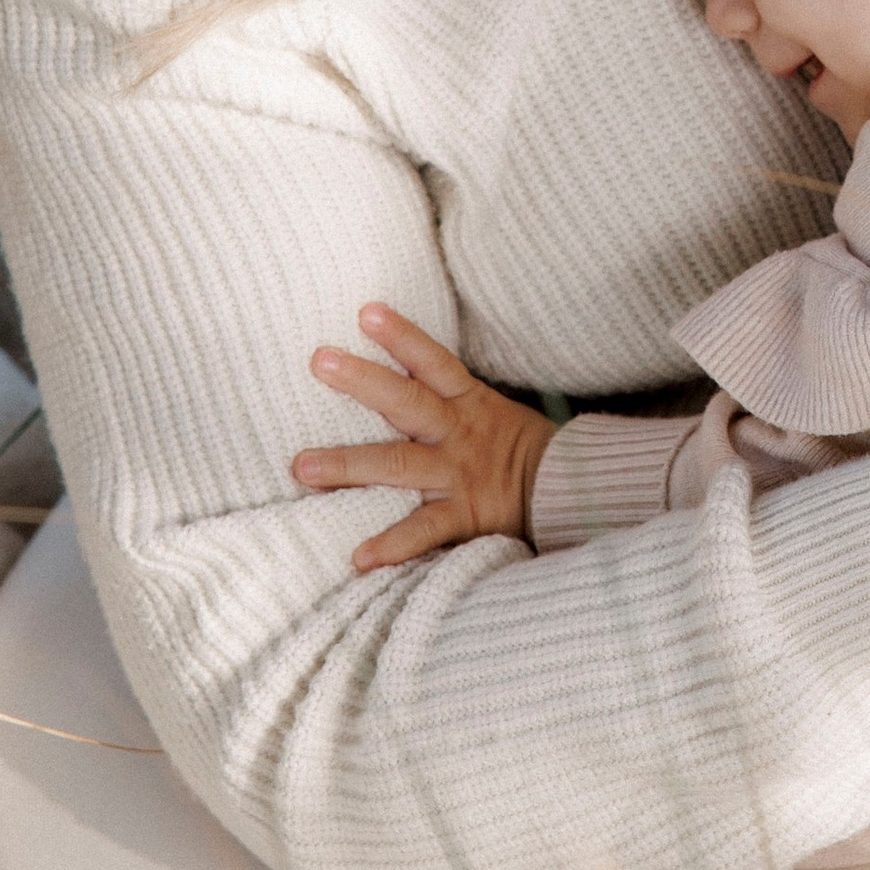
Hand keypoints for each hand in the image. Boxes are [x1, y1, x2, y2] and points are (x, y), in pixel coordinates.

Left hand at [294, 303, 555, 571]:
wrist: (566, 494)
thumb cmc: (518, 449)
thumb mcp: (490, 410)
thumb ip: (445, 396)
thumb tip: (393, 371)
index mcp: (467, 402)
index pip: (433, 361)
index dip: (403, 336)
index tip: (366, 311)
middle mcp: (457, 433)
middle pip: (406, 401)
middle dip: (363, 381)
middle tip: (320, 361)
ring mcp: (457, 475)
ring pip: (399, 465)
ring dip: (349, 466)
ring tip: (302, 467)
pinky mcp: (463, 516)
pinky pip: (424, 530)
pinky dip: (392, 545)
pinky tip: (359, 557)